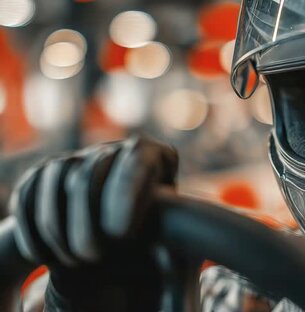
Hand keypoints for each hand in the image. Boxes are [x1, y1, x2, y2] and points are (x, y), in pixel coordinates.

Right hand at [10, 136, 177, 310]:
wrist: (123, 243)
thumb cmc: (155, 241)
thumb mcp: (168, 236)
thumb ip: (167, 233)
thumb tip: (170, 248)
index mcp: (156, 155)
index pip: (139, 157)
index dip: (127, 190)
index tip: (121, 231)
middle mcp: (117, 149)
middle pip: (94, 166)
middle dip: (88, 215)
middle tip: (94, 256)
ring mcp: (80, 156)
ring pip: (58, 175)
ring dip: (59, 222)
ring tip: (74, 260)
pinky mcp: (47, 173)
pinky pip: (31, 189)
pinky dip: (33, 223)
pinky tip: (44, 256)